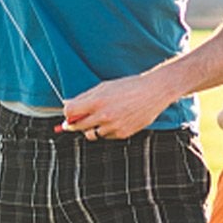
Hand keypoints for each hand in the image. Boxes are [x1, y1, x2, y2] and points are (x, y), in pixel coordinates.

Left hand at [61, 70, 177, 139]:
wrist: (155, 91)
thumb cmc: (129, 86)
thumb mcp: (104, 87)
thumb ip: (84, 97)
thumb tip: (67, 104)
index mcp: (97, 102)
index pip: (70, 112)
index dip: (67, 114)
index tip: (68, 114)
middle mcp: (104, 116)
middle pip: (77, 126)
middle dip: (73, 124)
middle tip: (72, 123)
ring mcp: (114, 126)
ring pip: (92, 134)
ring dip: (91, 128)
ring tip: (100, 119)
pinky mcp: (123, 133)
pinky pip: (106, 136)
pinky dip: (106, 131)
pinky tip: (114, 120)